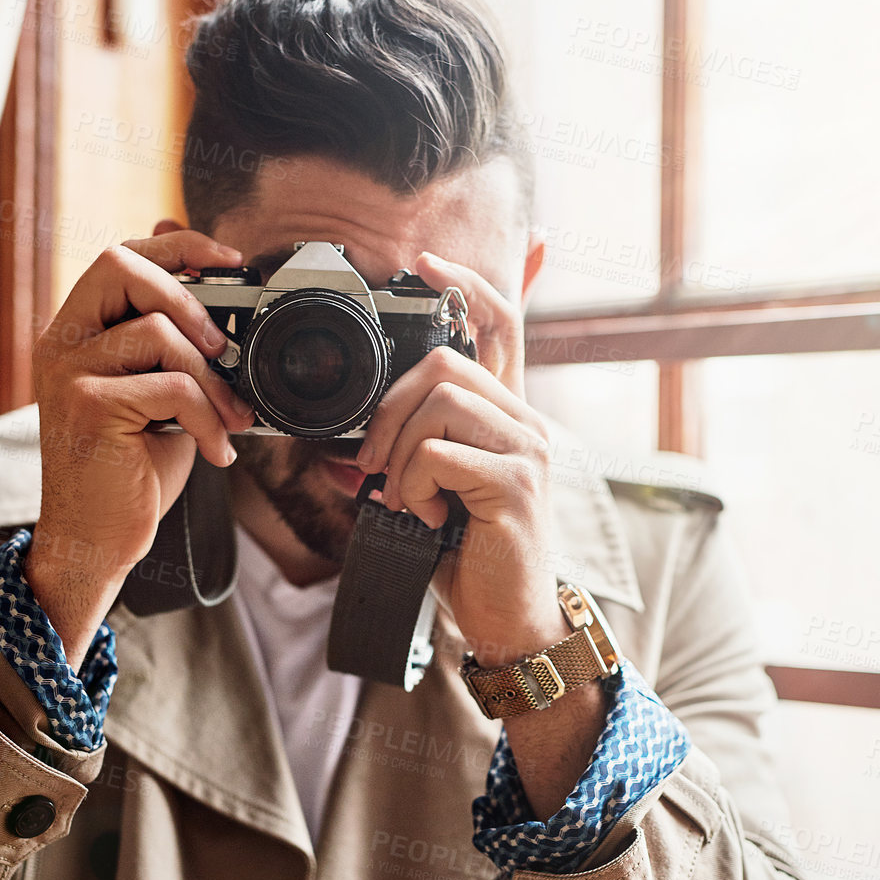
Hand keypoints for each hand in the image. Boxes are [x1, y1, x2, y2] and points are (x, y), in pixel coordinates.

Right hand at [28, 221, 255, 664]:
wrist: (96, 539)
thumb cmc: (130, 469)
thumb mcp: (159, 395)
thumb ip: (175, 346)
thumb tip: (215, 290)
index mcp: (76, 331)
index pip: (120, 255)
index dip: (178, 245)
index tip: (231, 260)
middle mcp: (61, 342)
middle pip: (122, 265)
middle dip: (188, 298)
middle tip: (223, 349)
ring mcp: (67, 371)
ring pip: (160, 334)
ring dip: (213, 381)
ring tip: (230, 420)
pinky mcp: (88, 405)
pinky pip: (172, 387)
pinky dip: (209, 420)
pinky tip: (217, 452)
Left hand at [354, 251, 565, 668]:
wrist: (504, 617)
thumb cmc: (467, 555)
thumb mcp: (433, 493)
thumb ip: (410, 455)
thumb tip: (352, 443)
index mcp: (506, 417)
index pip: (501, 326)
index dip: (466, 285)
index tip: (426, 262)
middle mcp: (526, 423)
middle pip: (448, 361)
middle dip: (391, 407)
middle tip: (375, 459)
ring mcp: (527, 451)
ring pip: (441, 401)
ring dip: (400, 450)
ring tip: (402, 494)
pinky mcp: (516, 485)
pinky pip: (439, 454)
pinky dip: (412, 485)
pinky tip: (422, 515)